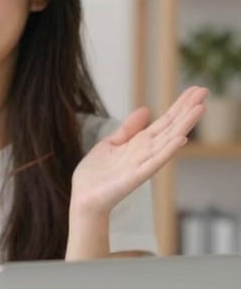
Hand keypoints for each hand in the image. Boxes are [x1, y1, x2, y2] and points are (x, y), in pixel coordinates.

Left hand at [71, 86, 208, 215]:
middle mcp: (145, 152)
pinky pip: (154, 162)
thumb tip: (146, 109)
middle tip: (204, 91)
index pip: (164, 121)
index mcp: (139, 144)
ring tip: (199, 109)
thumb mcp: (110, 144)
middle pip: (170, 127)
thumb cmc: (95, 175)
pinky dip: (167, 151)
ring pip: (167, 141)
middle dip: (186, 110)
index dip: (179, 105)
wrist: (84, 198)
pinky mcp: (135, 177)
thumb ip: (128, 129)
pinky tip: (181, 139)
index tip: (195, 90)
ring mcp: (142, 164)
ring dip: (183, 126)